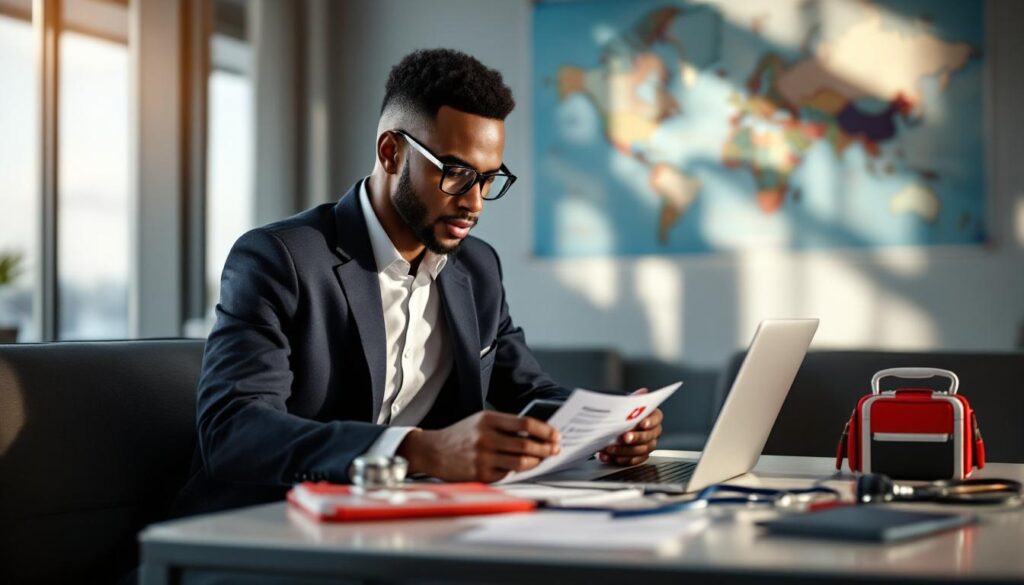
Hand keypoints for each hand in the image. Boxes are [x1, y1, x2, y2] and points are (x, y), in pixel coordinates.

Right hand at [396, 411, 560, 482]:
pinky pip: (507, 474)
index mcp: (488, 419)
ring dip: (536, 462)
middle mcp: (486, 438)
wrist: (433, 451)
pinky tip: (520, 467)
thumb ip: (505, 425)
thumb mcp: (481, 421)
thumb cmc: (461, 435)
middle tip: (555, 449)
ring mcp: (483, 458)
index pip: (525, 423)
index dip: (545, 430)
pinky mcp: (481, 475)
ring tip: (542, 460)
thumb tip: (537, 434)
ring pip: (520, 462)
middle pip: (526, 444)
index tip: (556, 434)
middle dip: (546, 448)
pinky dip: (516, 471)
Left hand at [598, 388, 662, 465]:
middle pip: (648, 437)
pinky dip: (618, 460)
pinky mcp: (638, 457)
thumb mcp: (629, 404)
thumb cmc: (626, 413)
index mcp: (654, 418)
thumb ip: (636, 399)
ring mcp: (646, 446)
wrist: (618, 423)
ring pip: (639, 451)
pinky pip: (631, 461)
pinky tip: (607, 456)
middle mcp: (653, 433)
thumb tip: (643, 392)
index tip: (642, 423)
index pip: (656, 419)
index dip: (650, 421)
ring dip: (623, 450)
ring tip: (608, 448)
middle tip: (624, 437)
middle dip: (635, 438)